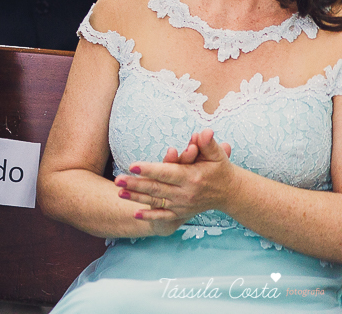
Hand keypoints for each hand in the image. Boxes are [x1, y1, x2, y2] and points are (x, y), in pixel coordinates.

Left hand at [117, 129, 236, 223]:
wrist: (231, 193)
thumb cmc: (220, 169)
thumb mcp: (217, 155)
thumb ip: (208, 144)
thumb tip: (203, 132)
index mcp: (192, 177)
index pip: (167, 173)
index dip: (149, 169)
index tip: (132, 165)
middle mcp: (186, 194)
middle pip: (156, 188)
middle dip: (135, 184)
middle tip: (117, 180)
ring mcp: (183, 205)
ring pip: (156, 202)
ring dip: (136, 198)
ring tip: (118, 192)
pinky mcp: (181, 213)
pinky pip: (164, 216)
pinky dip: (150, 216)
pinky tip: (135, 214)